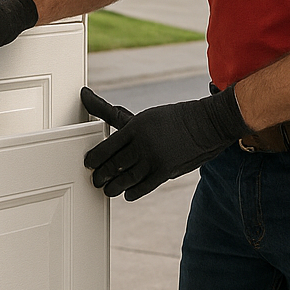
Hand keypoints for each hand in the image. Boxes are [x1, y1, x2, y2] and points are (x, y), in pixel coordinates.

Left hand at [81, 85, 251, 200]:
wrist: (204, 125)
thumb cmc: (170, 120)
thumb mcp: (142, 117)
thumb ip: (112, 113)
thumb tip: (84, 96)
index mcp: (135, 127)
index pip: (107, 147)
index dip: (95, 159)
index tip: (88, 163)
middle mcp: (142, 143)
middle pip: (114, 165)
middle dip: (102, 175)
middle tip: (95, 180)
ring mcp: (154, 159)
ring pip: (127, 178)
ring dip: (114, 187)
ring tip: (107, 190)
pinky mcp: (166, 171)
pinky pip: (144, 187)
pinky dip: (133, 192)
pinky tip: (127, 194)